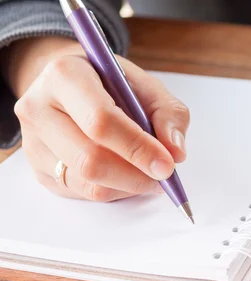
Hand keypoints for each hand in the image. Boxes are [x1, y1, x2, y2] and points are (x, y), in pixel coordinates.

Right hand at [1, 37, 189, 201]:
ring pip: (87, 183)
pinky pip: (82, 193)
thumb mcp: (147, 86)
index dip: (138, 148)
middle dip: (136, 175)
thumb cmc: (111, 84)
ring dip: (128, 186)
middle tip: (164, 176)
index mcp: (66, 75)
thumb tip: (175, 152)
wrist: (71, 87)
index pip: (100, 121)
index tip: (167, 165)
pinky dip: (115, 190)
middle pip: (90, 160)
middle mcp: (39, 108)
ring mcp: (32, 142)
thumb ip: (169, 114)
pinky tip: (127, 175)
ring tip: (149, 174)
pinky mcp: (38, 169)